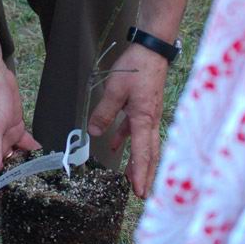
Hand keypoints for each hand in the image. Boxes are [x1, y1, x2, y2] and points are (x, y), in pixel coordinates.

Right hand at [0, 64, 40, 224]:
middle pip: (4, 178)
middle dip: (10, 194)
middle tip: (23, 211)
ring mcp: (6, 140)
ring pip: (16, 163)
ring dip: (25, 174)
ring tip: (39, 189)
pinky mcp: (16, 129)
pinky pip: (27, 146)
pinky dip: (35, 153)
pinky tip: (48, 160)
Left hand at [88, 44, 168, 198]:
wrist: (151, 50)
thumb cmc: (137, 68)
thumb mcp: (115, 90)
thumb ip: (104, 113)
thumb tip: (94, 132)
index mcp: (144, 119)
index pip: (143, 153)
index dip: (141, 174)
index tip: (140, 192)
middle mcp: (150, 120)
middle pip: (148, 154)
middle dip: (144, 174)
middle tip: (140, 193)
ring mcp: (149, 114)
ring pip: (144, 144)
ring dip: (137, 161)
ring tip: (130, 177)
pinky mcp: (144, 107)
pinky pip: (136, 129)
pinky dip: (127, 140)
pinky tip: (117, 147)